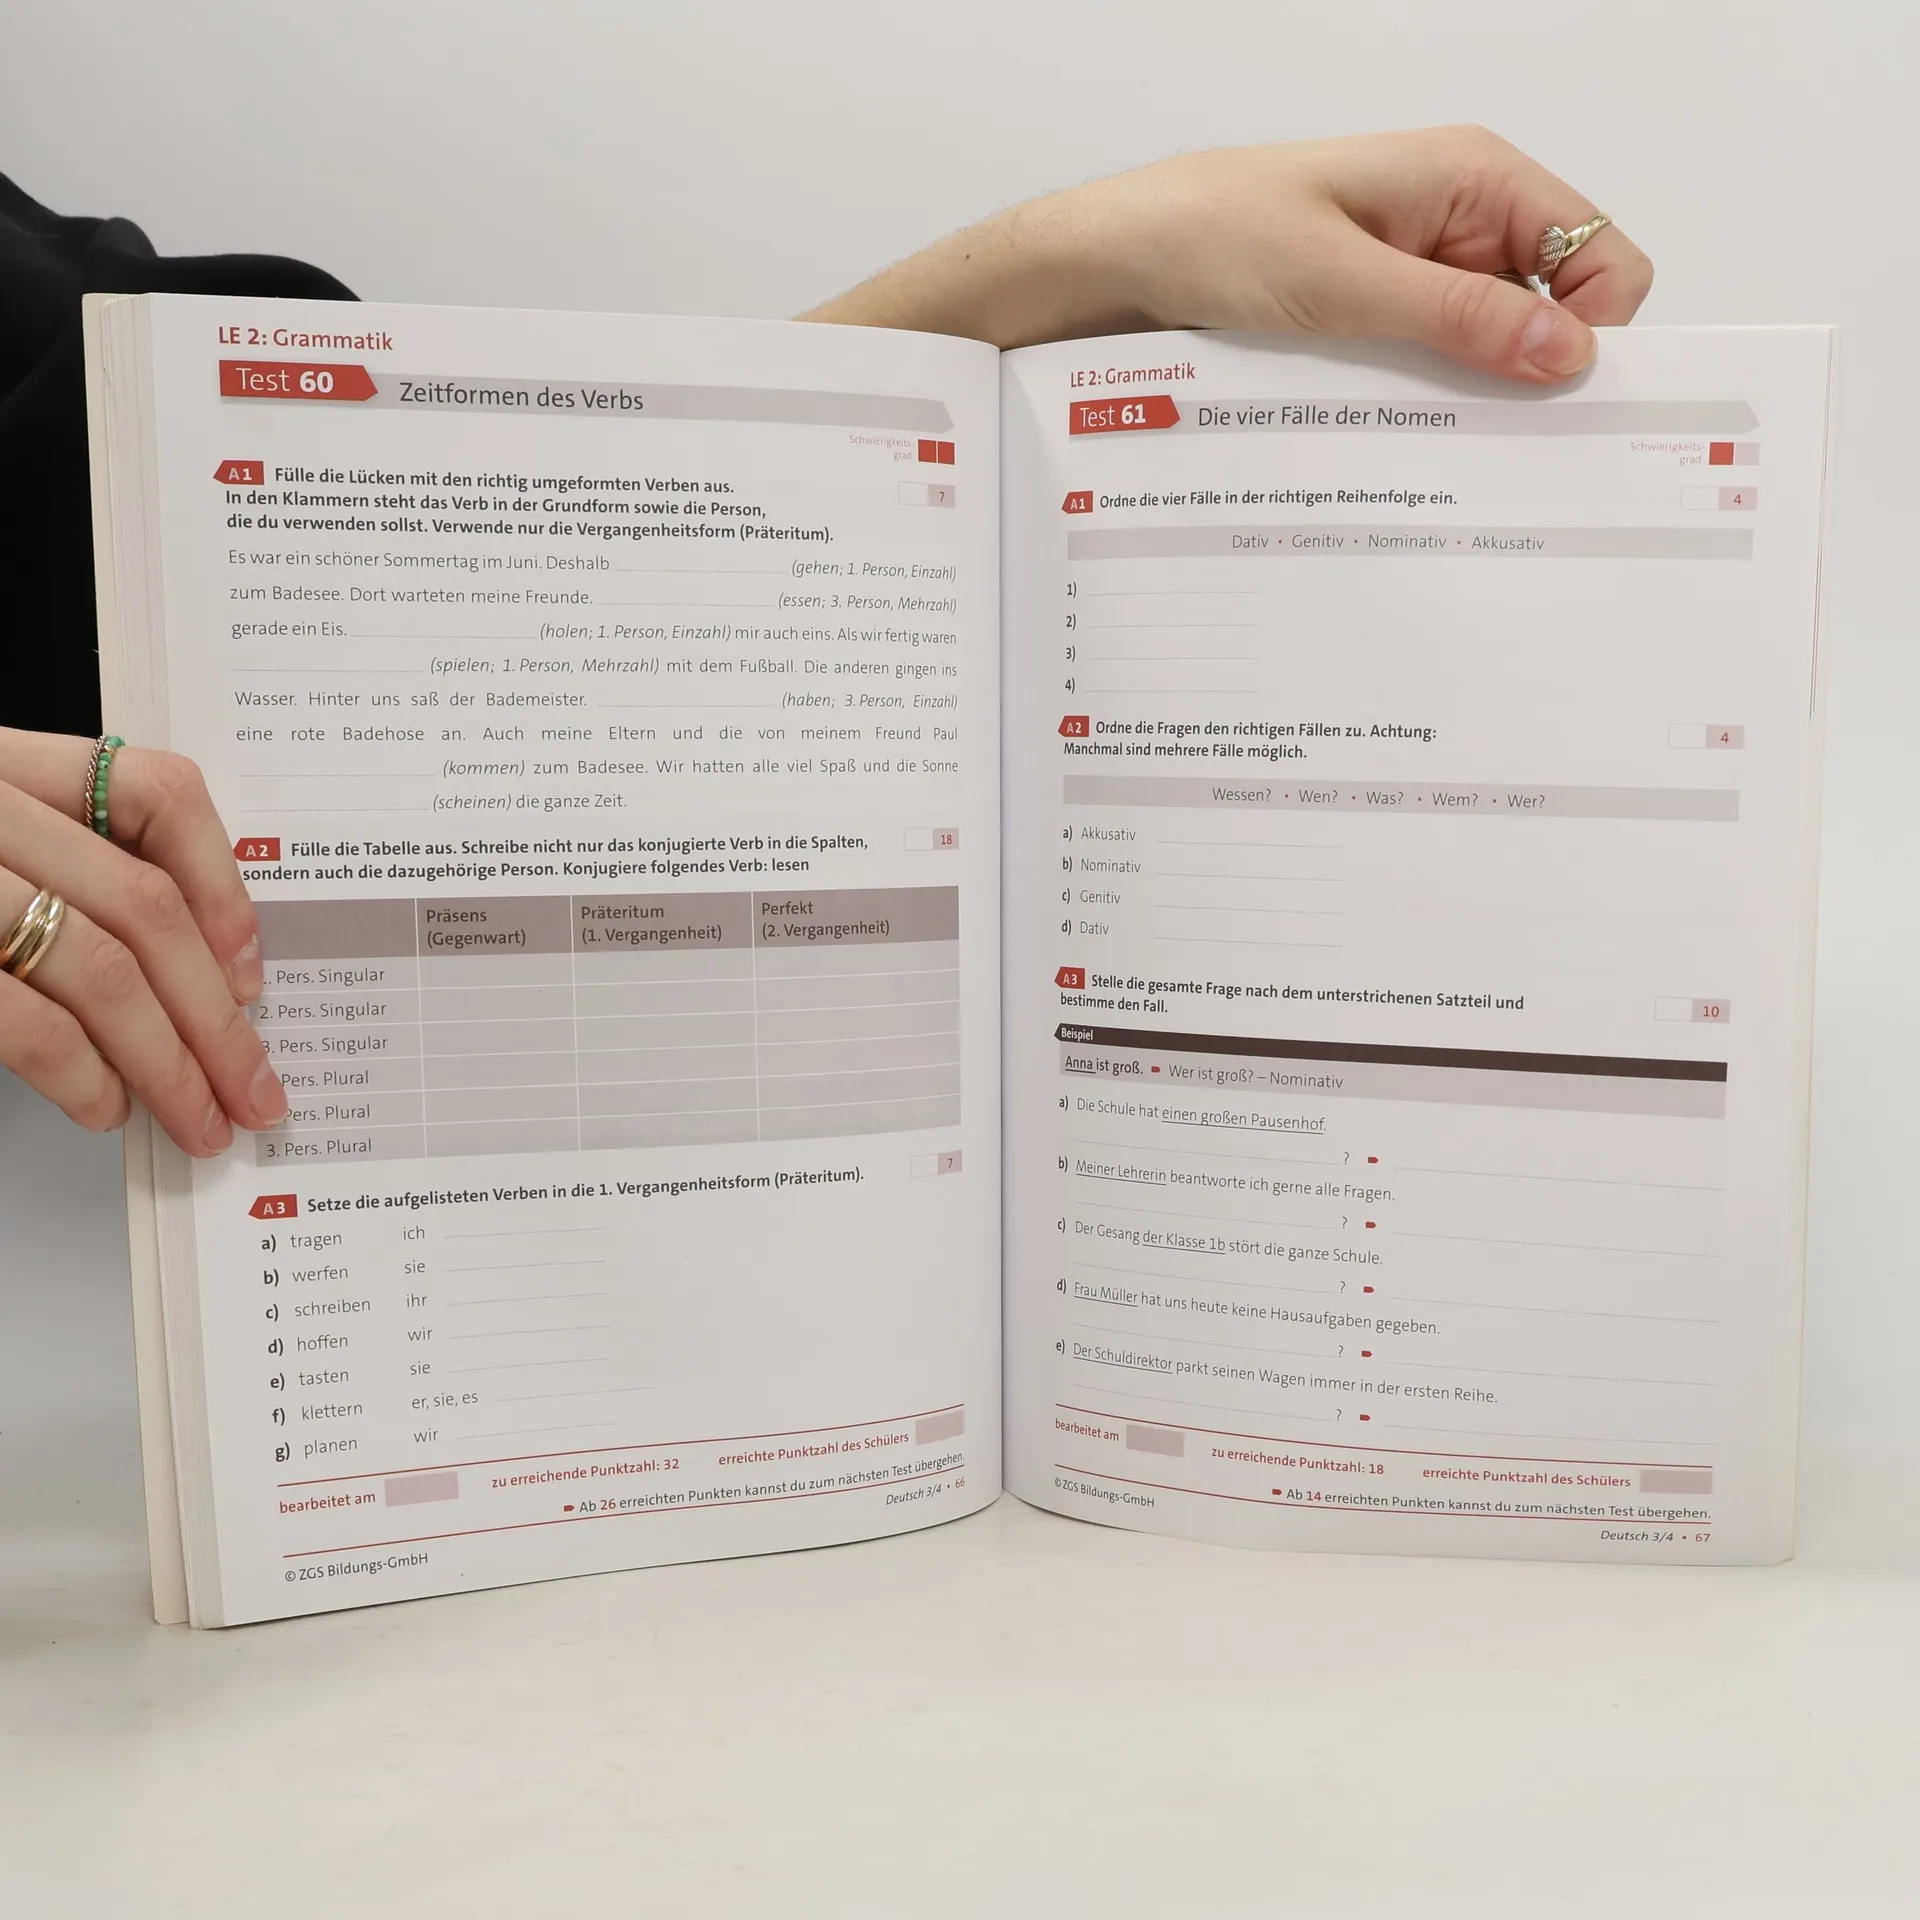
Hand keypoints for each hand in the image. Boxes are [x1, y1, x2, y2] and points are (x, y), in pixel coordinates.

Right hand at [0, 728, 285, 1155]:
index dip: (226, 885)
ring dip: (168, 1060)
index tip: (253, 972)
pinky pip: (24, 1012)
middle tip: (254, 1089)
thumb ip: (56, 873)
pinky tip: (102, 1107)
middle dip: (216, 1016)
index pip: (157, 790)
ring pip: (100, 964)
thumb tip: (193, 983)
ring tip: (194, 1117)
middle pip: (146, 903)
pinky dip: (81, 1073)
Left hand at [805, 126, 1653, 381]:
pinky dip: (1425, 405)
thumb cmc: (1210, 233)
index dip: (1594, 332)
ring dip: (1474, 399)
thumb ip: (1457, 315)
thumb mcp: (1339, 280)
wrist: (1113, 260)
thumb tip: (1566, 352)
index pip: (1600, 257)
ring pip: (1489, 350)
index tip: (1558, 404)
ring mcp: (1414, 273)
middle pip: (1552, 311)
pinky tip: (1396, 439)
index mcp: (1472, 178)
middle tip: (1504, 450)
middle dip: (1537, 376)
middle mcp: (1456, 220)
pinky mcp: (1372, 317)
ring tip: (1438, 450)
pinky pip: (1430, 368)